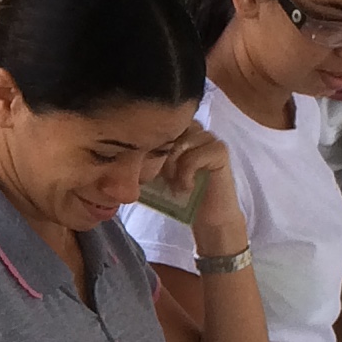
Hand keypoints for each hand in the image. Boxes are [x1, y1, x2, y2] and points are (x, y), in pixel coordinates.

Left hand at [152, 122, 248, 261]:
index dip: (150, 143)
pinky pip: (195, 155)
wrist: (208, 218)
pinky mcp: (220, 151)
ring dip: (173, 164)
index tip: (148, 168)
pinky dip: (186, 173)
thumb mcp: (157, 173)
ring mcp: (209, 139)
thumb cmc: (179, 196)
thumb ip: (146, 158)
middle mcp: (195, 130)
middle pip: (170, 128)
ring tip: (174, 183)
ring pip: (182, 140)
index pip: (159, 124)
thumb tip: (121, 149)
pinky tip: (187, 187)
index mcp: (179, 132)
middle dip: (161, 153)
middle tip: (163, 178)